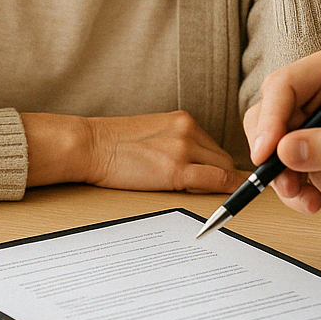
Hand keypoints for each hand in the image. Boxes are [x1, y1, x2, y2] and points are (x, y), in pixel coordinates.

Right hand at [84, 111, 246, 192]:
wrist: (90, 145)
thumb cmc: (113, 144)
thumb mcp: (154, 133)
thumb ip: (177, 142)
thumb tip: (196, 163)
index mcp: (182, 120)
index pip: (213, 146)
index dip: (219, 166)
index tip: (225, 177)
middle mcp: (188, 130)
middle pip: (222, 158)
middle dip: (221, 176)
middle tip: (210, 193)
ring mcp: (184, 148)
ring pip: (222, 170)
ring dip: (218, 186)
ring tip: (201, 197)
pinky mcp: (177, 169)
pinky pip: (216, 181)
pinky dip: (228, 190)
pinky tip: (229, 199)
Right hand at [243, 44, 320, 212]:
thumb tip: (286, 151)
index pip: (286, 83)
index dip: (271, 117)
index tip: (267, 152)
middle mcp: (315, 87)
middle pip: (267, 110)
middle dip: (269, 149)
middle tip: (284, 181)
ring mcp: (306, 116)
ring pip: (265, 139)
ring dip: (277, 173)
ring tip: (303, 196)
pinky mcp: (300, 144)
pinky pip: (276, 164)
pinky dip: (287, 187)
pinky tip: (312, 200)